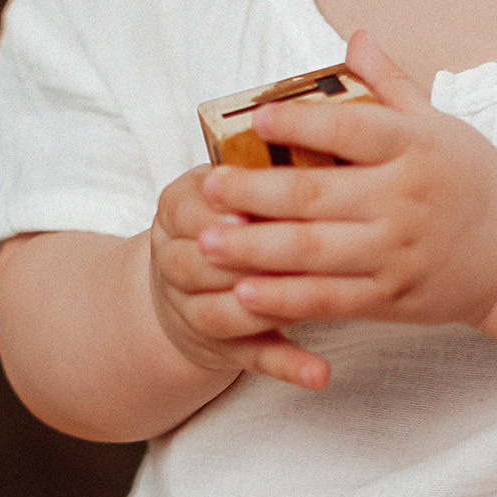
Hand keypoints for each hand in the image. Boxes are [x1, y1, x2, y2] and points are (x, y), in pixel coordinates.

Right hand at [148, 162, 334, 393]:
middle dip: (247, 258)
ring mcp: (194, 310)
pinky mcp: (224, 350)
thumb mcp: (225, 180)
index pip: (191, 209)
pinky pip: (255, 359)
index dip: (224, 210)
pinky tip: (321, 373)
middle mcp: (175, 261)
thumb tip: (317, 123)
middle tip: (298, 253)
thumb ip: (258, 161)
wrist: (183, 281)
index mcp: (177, 209)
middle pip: (202, 263)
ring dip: (266, 308)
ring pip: (223, 314)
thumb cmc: (227, 213)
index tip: (257, 208)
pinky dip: (288, 366)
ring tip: (312, 302)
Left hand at [194, 30, 496, 345]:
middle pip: (316, 194)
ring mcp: (397, 252)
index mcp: (414, 147)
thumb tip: (355, 36)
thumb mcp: (438, 123)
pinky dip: (285, 298)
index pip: (350, 129)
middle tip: (206, 188)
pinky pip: (330, 299)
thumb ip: (389, 83)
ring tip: (206, 240)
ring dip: (254, 248)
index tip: (256, 118)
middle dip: (254, 193)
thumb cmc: (469, 177)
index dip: (300, 124)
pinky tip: (244, 292)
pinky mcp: (393, 296)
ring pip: (314, 252)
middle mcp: (405, 199)